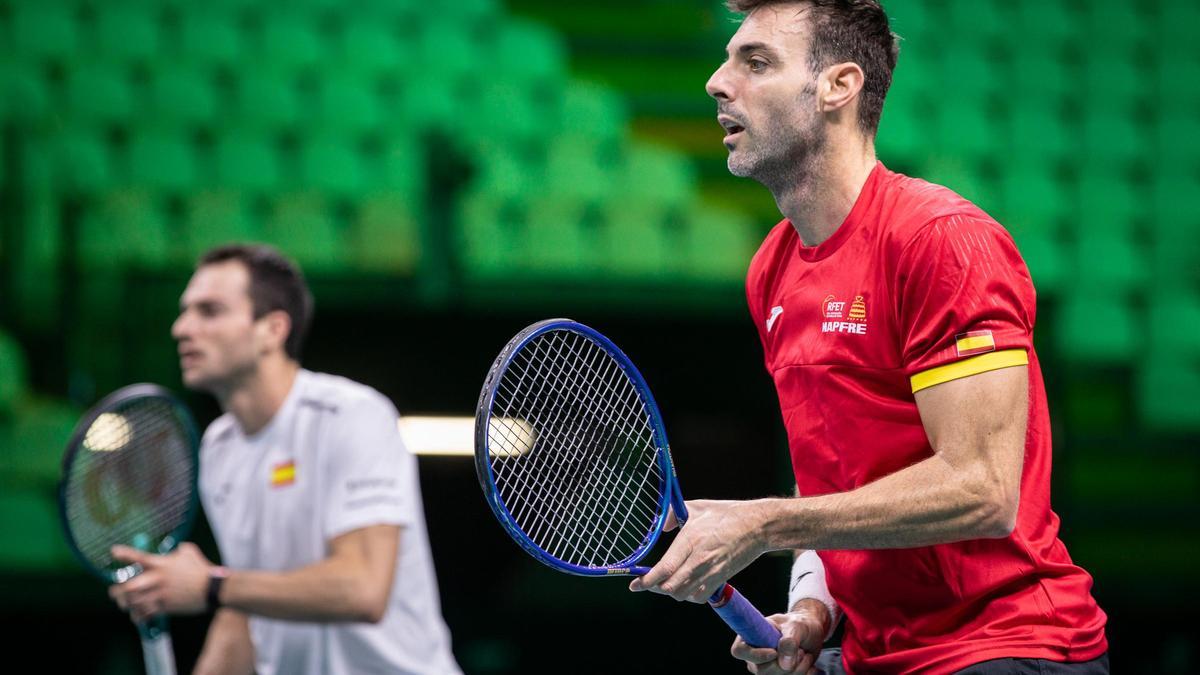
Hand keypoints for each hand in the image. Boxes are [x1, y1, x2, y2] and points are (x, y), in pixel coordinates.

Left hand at [108, 542, 214, 621]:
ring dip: (126, 604)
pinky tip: (136, 616)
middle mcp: (157, 580)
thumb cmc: (201, 569)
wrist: (212, 588)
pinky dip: (138, 616)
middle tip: (114, 592)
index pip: (138, 557)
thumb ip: (179, 550)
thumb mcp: (190, 552)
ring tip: (124, 604)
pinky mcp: (165, 607)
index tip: (114, 551)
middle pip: (128, 588)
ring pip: (134, 603)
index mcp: (161, 564)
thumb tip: (177, 550)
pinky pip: (145, 614)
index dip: (124, 554)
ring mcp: (160, 595)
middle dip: (118, 591)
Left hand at [628, 499, 766, 602]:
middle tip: (648, 581)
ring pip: (683, 595)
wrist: (756, 526)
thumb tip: (658, 525)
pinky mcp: (720, 579)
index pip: (663, 570)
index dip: (646, 581)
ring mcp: (711, 572)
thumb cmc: (725, 514)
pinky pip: (698, 597)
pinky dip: (689, 595)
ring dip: (671, 591)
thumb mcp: (695, 507)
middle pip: (670, 588)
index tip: (635, 584)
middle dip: (655, 587)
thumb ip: (671, 515)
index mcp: (690, 540)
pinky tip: (686, 584)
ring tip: (667, 581)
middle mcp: (699, 560)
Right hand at [731, 600, 828, 673]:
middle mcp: (754, 655)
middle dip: (784, 662)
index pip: (740, 650)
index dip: (755, 655)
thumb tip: (784, 664)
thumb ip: (789, 641)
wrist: (811, 633)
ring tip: (804, 653)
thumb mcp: (796, 626)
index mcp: (750, 636)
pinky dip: (803, 673)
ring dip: (797, 668)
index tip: (774, 653)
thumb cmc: (799, 624)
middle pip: (760, 670)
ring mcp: (765, 668)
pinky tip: (806, 662)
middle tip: (799, 649)